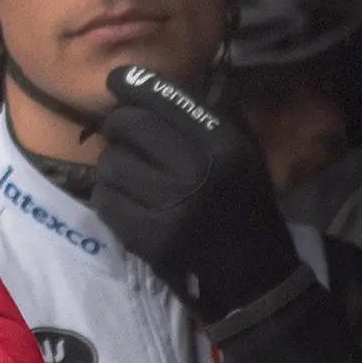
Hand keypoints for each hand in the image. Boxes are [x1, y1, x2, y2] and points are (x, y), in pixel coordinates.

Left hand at [90, 65, 303, 323]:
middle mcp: (198, 168)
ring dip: (113, 167)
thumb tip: (149, 89)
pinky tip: (126, 202)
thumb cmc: (247, 211)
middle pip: (128, 126)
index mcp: (224, 143)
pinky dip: (109, 198)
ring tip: (129, 177)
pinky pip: (105, 201)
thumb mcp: (243, 155)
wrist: (256, 281)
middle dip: (118, 128)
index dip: (134, 84)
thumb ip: (203, 122)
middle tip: (122, 138)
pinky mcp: (150, 238)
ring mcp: (172, 205)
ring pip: (111, 164)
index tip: (117, 80)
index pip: (165, 98)